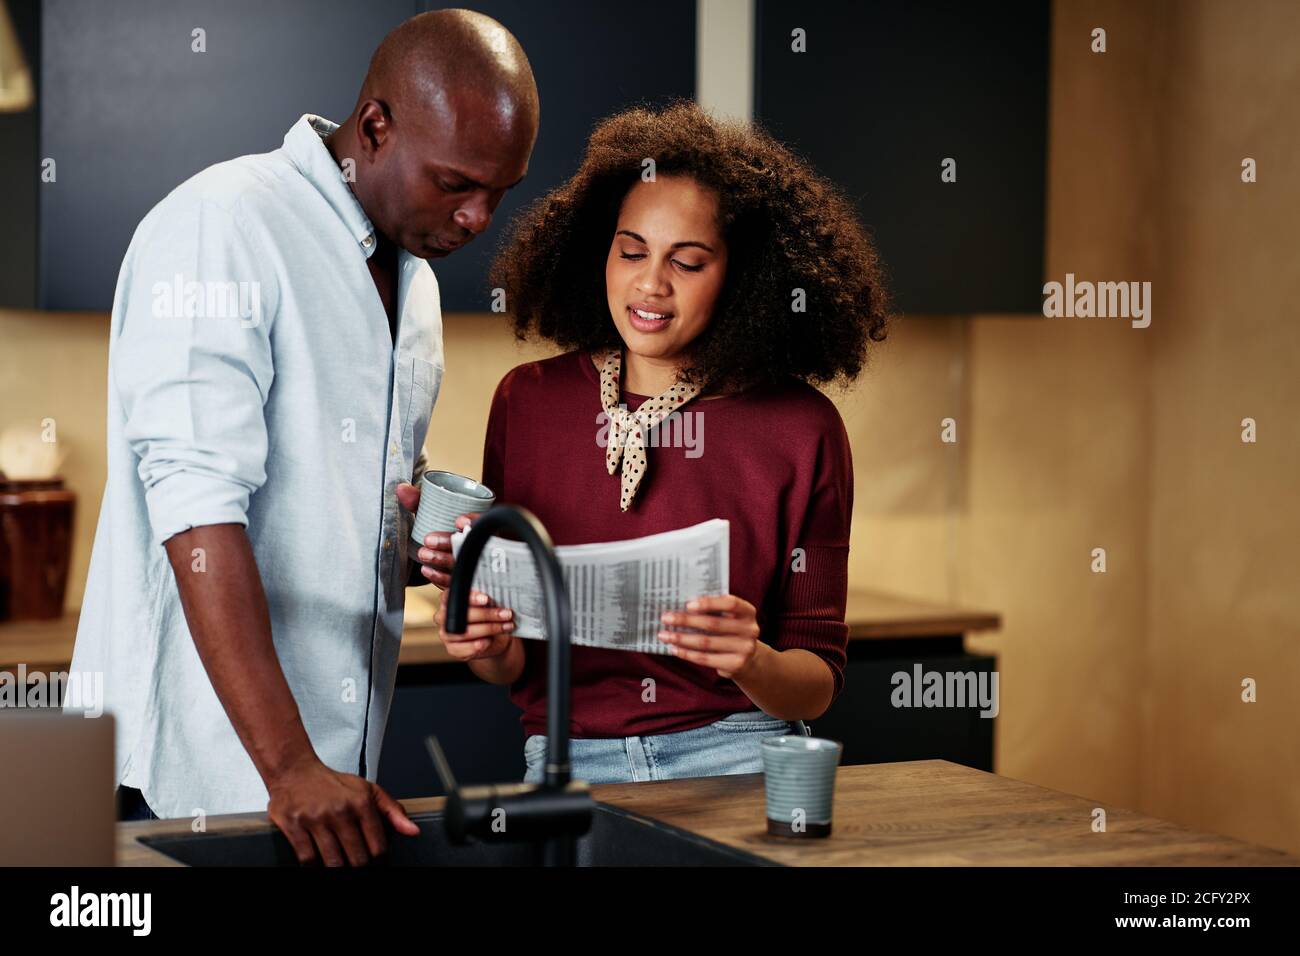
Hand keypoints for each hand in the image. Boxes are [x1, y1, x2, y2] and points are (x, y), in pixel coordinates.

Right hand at [266, 757, 418, 866]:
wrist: (294, 770)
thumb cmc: (332, 783)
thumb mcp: (367, 790)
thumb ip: (393, 811)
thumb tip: (413, 831)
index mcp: (361, 803)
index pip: (378, 847)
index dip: (379, 862)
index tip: (376, 864)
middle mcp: (340, 810)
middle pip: (357, 859)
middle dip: (360, 867)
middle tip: (358, 864)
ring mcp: (316, 819)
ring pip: (333, 862)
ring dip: (338, 868)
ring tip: (341, 864)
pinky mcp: (294, 826)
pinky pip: (308, 859)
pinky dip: (314, 866)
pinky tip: (319, 862)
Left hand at [395, 482, 478, 588]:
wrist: (444, 553)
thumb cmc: (443, 527)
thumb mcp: (434, 512)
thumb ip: (419, 500)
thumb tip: (400, 489)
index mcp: (478, 523)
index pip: (484, 522)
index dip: (474, 521)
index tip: (459, 521)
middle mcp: (479, 543)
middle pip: (470, 544)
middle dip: (448, 542)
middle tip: (428, 540)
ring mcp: (472, 563)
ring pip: (462, 563)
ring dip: (441, 559)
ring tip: (422, 554)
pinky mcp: (463, 578)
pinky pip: (456, 581)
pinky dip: (441, 577)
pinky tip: (426, 571)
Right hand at [435, 586, 515, 660]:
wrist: (493, 637)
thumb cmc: (487, 615)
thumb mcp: (487, 602)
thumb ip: (485, 597)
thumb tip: (494, 595)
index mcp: (448, 599)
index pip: (452, 595)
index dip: (470, 598)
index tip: (487, 599)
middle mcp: (443, 616)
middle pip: (461, 615)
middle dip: (487, 614)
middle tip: (506, 613)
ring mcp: (446, 633)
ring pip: (464, 632)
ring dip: (488, 629)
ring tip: (505, 626)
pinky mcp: (452, 649)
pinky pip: (463, 649)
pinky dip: (478, 645)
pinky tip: (489, 641)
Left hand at [658, 594, 765, 679]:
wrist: (748, 659)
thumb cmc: (730, 631)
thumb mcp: (729, 617)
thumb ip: (713, 610)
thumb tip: (680, 606)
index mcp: (748, 612)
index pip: (730, 603)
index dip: (709, 603)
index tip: (688, 604)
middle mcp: (750, 630)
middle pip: (713, 624)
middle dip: (686, 620)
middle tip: (666, 618)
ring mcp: (744, 649)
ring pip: (706, 643)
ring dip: (681, 638)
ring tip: (664, 635)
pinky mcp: (735, 664)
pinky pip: (705, 658)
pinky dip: (687, 653)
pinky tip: (674, 648)